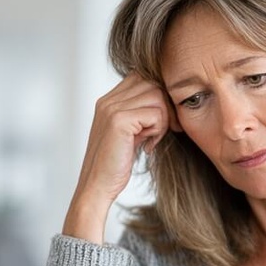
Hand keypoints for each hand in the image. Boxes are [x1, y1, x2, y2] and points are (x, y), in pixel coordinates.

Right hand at [64, 73, 173, 243]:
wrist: (97, 188)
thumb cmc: (115, 165)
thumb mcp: (130, 134)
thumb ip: (141, 114)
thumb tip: (168, 100)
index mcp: (108, 101)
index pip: (143, 77)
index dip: (159, 96)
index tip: (164, 121)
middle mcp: (108, 100)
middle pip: (152, 83)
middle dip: (166, 107)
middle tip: (164, 131)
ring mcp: (111, 109)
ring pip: (157, 96)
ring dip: (163, 119)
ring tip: (152, 139)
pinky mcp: (119, 121)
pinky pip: (155, 114)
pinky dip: (158, 130)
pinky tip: (148, 146)